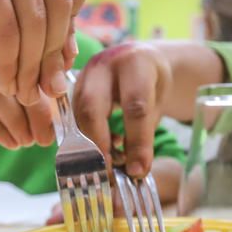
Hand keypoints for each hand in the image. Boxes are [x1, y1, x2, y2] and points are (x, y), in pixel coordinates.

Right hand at [0, 0, 92, 104]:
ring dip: (30, 65)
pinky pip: (7, 29)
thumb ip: (25, 11)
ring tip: (23, 93)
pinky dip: (7, 64)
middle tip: (47, 89)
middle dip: (54, 52)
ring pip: (35, 19)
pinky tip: (2, 85)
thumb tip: (71, 51)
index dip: (72, 24)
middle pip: (60, 1)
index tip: (59, 62)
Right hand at [0, 37, 56, 149]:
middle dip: (35, 108)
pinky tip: (10, 142)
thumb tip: (63, 101)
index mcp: (1, 31)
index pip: (32, 55)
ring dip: (15, 120)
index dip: (50, 84)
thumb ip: (33, 78)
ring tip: (29, 141)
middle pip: (12, 71)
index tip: (63, 113)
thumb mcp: (5, 72)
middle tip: (47, 135)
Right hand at [73, 42, 171, 177]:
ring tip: (110, 165)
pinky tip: (104, 148)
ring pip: (78, 116)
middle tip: (110, 172)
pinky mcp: (72, 90)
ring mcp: (83, 76)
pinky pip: (73, 119)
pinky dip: (86, 140)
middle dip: (99, 145)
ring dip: (90, 146)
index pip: (135, 106)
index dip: (137, 141)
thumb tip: (134, 170)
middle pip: (93, 109)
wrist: (138, 58)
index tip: (139, 170)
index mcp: (134, 63)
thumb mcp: (159, 101)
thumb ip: (146, 130)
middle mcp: (103, 65)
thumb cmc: (151, 82)